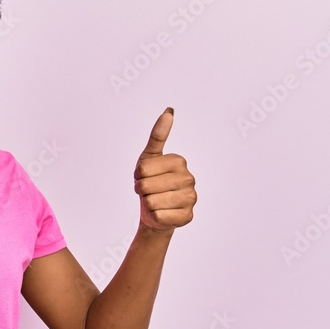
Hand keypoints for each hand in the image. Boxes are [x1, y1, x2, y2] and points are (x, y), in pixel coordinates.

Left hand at [134, 107, 196, 232]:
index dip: (138, 176)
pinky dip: (155, 216)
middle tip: (149, 191)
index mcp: (179, 161)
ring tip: (155, 201)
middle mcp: (189, 178)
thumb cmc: (151, 182)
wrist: (155, 211)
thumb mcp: (149, 158)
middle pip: (146, 186)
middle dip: (142, 191)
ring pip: (152, 202)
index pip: (142, 170)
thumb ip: (158, 135)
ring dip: (148, 204)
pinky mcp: (188, 216)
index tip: (145, 177)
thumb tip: (169, 111)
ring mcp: (191, 198)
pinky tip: (162, 213)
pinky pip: (159, 216)